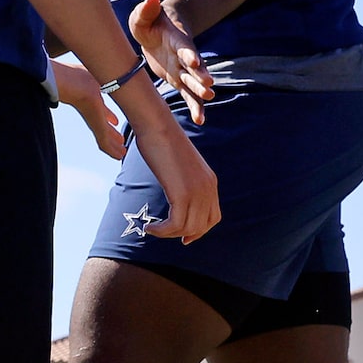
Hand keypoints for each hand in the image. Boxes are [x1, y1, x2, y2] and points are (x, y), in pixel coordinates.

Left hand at [51, 58, 124, 159]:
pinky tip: (118, 156)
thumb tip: (112, 68)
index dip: (109, 116)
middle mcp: (93, 111)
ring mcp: (93, 121)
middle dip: (113, 133)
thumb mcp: (96, 76)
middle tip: (120, 140)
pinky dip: (111, 150)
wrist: (70, 83)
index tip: (115, 121)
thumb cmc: (78, 75)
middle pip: (104, 126)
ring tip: (121, 152)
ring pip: (104, 137)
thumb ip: (104, 77)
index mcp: (92, 99)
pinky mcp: (94, 128)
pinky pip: (104, 143)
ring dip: (114, 144)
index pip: (103, 111)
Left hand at [131, 0, 211, 121]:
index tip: (193, 61)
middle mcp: (184, 57)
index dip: (189, 54)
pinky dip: (195, 107)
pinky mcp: (179, 81)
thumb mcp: (143, 15)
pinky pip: (188, 96)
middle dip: (200, 77)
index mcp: (177, 41)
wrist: (159, 32)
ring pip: (193, 84)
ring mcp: (183, 70)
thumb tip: (152, 0)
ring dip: (199, 93)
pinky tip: (200, 120)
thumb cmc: (150, 22)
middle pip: (194, 68)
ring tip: (207, 100)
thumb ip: (146, 10)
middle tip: (209, 86)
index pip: (184, 48)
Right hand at [136, 125, 221, 242]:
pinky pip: (175, 224)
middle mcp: (208, 188)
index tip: (181, 236)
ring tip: (152, 229)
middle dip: (181, 235)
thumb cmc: (161, 141)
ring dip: (167, 234)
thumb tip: (173, 191)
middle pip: (201, 226)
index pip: (213, 217)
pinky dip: (161, 231)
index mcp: (210, 182)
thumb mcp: (179, 165)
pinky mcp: (182, 193)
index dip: (198, 231)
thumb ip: (182, 180)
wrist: (158, 126)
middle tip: (161, 233)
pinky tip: (149, 228)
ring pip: (188, 228)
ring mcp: (197, 191)